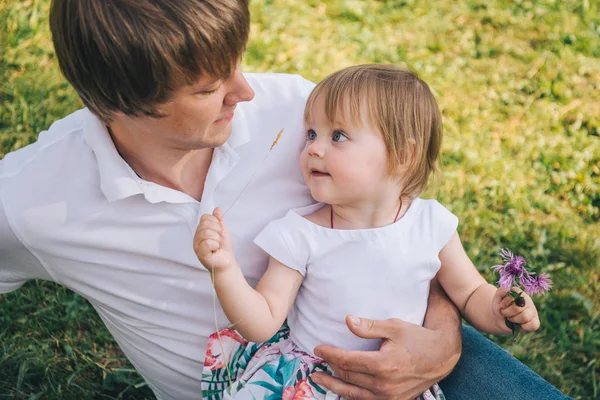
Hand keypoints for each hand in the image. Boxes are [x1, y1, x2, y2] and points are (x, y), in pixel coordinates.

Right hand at [193, 207, 233, 272]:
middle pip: (206, 224)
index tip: (219, 231)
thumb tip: (217, 208)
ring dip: (217, 239)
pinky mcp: (200, 253)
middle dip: (217, 231)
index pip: (205, 217)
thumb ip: (219, 219)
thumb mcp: (223, 230)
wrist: (227, 261)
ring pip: (207, 233)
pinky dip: (215, 245)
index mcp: (201, 230)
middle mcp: (197, 236)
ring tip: (217, 245)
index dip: (216, 222)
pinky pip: (208, 242)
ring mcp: (197, 245)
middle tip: (219, 240)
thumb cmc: (224, 248)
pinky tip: (215, 250)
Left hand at [311, 316, 458, 399]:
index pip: (347, 361)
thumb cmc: (417, 337)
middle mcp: (384, 384)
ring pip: (354, 394)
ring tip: (320, 379)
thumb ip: (369, 326)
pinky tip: (343, 390)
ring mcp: (390, 396)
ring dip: (335, 386)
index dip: (329, 354)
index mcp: (383, 365)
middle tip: (316, 362)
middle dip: (330, 368)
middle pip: (348, 377)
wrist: (442, 355)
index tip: (317, 348)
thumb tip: (348, 321)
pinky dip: (352, 396)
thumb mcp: (394, 326)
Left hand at [493, 287, 539, 332]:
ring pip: (525, 317)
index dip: (506, 302)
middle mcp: (528, 301)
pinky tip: (518, 324)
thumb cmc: (500, 308)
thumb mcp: (496, 300)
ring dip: (514, 319)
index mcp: (519, 293)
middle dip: (507, 312)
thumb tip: (508, 289)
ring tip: (510, 318)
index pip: (516, 295)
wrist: (501, 320)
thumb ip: (500, 293)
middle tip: (504, 313)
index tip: (501, 305)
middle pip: (518, 308)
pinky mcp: (535, 321)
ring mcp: (533, 311)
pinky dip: (523, 326)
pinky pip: (533, 325)